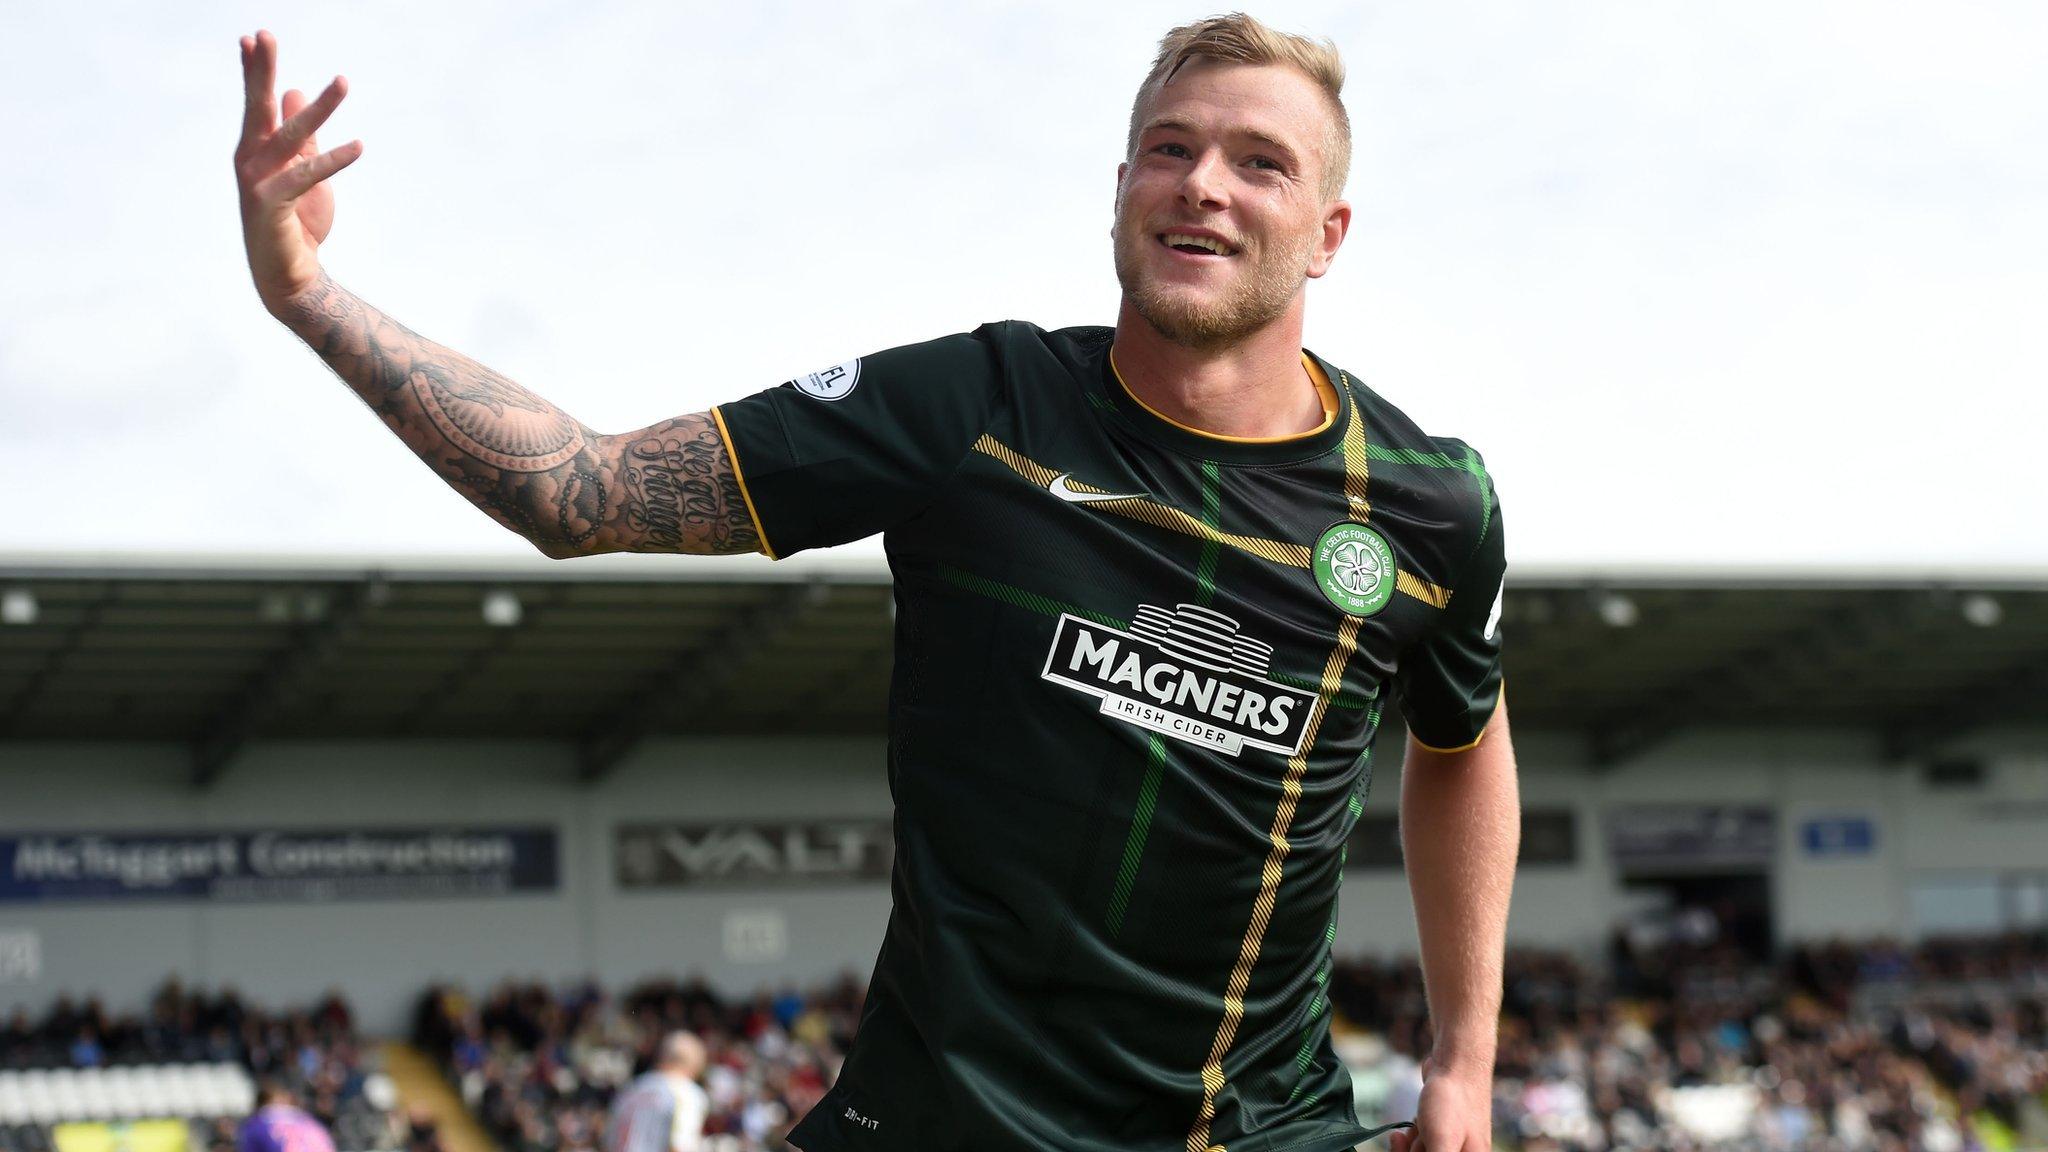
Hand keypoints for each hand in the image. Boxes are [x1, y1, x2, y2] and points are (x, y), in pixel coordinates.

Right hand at [233, 29, 361, 312]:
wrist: (290, 276)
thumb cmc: (296, 223)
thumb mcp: (303, 170)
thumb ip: (302, 135)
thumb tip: (296, 92)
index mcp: (255, 149)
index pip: (256, 103)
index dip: (255, 71)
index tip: (253, 37)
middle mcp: (249, 160)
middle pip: (258, 108)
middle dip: (261, 71)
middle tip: (265, 35)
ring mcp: (257, 182)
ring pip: (290, 137)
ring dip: (319, 109)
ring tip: (343, 81)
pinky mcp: (272, 205)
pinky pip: (307, 176)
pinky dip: (333, 160)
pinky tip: (358, 146)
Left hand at [1388, 1059, 1491, 1151]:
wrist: (1457, 1063)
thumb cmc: (1453, 1102)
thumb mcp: (1442, 1142)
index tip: (1421, 1146)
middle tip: (1416, 1138)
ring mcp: (1455, 1147)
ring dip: (1412, 1147)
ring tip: (1419, 1128)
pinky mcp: (1444, 1135)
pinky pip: (1423, 1147)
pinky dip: (1414, 1138)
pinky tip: (1413, 1126)